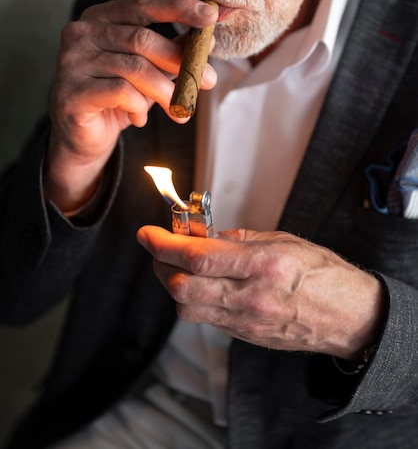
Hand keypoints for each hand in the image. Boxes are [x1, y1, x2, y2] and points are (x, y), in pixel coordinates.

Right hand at [43, 0, 217, 210]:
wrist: (83, 137)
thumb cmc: (117, 98)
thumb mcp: (150, 70)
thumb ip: (172, 52)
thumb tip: (207, 42)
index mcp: (100, 17)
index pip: (143, 4)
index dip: (178, 7)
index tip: (210, 16)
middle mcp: (82, 33)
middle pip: (142, 39)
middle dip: (181, 60)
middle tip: (209, 80)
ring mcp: (72, 61)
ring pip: (135, 69)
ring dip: (167, 92)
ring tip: (182, 110)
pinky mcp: (71, 91)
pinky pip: (121, 92)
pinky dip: (139, 107)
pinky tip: (139, 119)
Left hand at [137, 226, 385, 360]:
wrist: (348, 316)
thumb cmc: (322, 273)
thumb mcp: (284, 240)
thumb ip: (239, 239)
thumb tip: (204, 236)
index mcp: (263, 265)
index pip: (197, 258)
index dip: (164, 245)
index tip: (148, 234)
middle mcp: (251, 297)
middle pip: (182, 288)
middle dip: (161, 264)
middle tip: (160, 246)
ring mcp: (246, 322)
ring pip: (187, 308)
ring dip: (173, 284)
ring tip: (178, 265)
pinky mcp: (244, 336)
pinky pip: (205, 319)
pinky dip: (193, 299)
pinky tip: (200, 284)